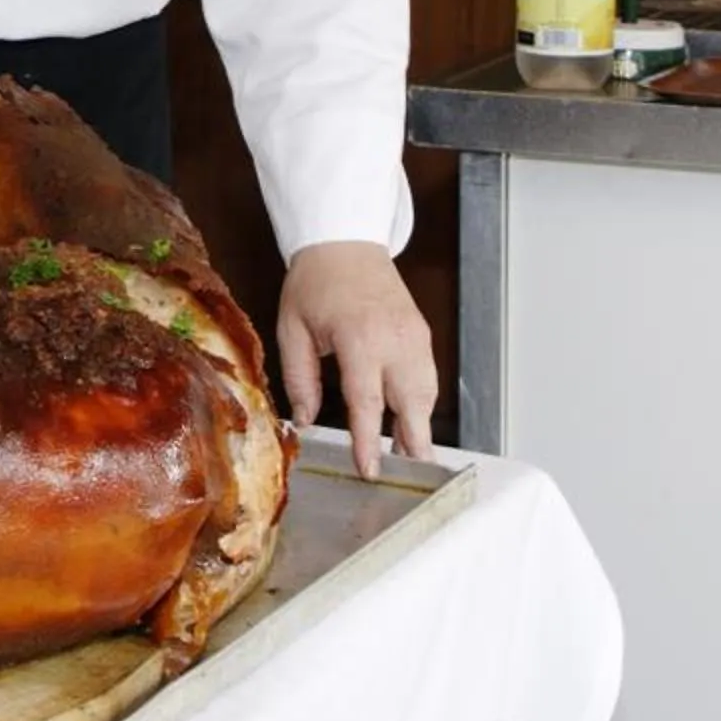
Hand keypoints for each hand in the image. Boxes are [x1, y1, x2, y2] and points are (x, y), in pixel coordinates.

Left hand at [276, 240, 437, 479]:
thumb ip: (299, 378)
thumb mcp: (293, 329)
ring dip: (419, 426)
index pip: (367, 400)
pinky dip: (421, 404)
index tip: (369, 469)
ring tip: (405, 457)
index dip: (369, 440)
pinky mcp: (422, 335)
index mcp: (359, 337)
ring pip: (426, 394)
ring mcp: (414, 336)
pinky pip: (427, 378)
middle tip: (409, 479)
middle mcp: (394, 339)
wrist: (345, 242)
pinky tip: (408, 423)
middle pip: (412, 403)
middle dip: (413, 443)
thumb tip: (304, 421)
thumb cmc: (315, 282)